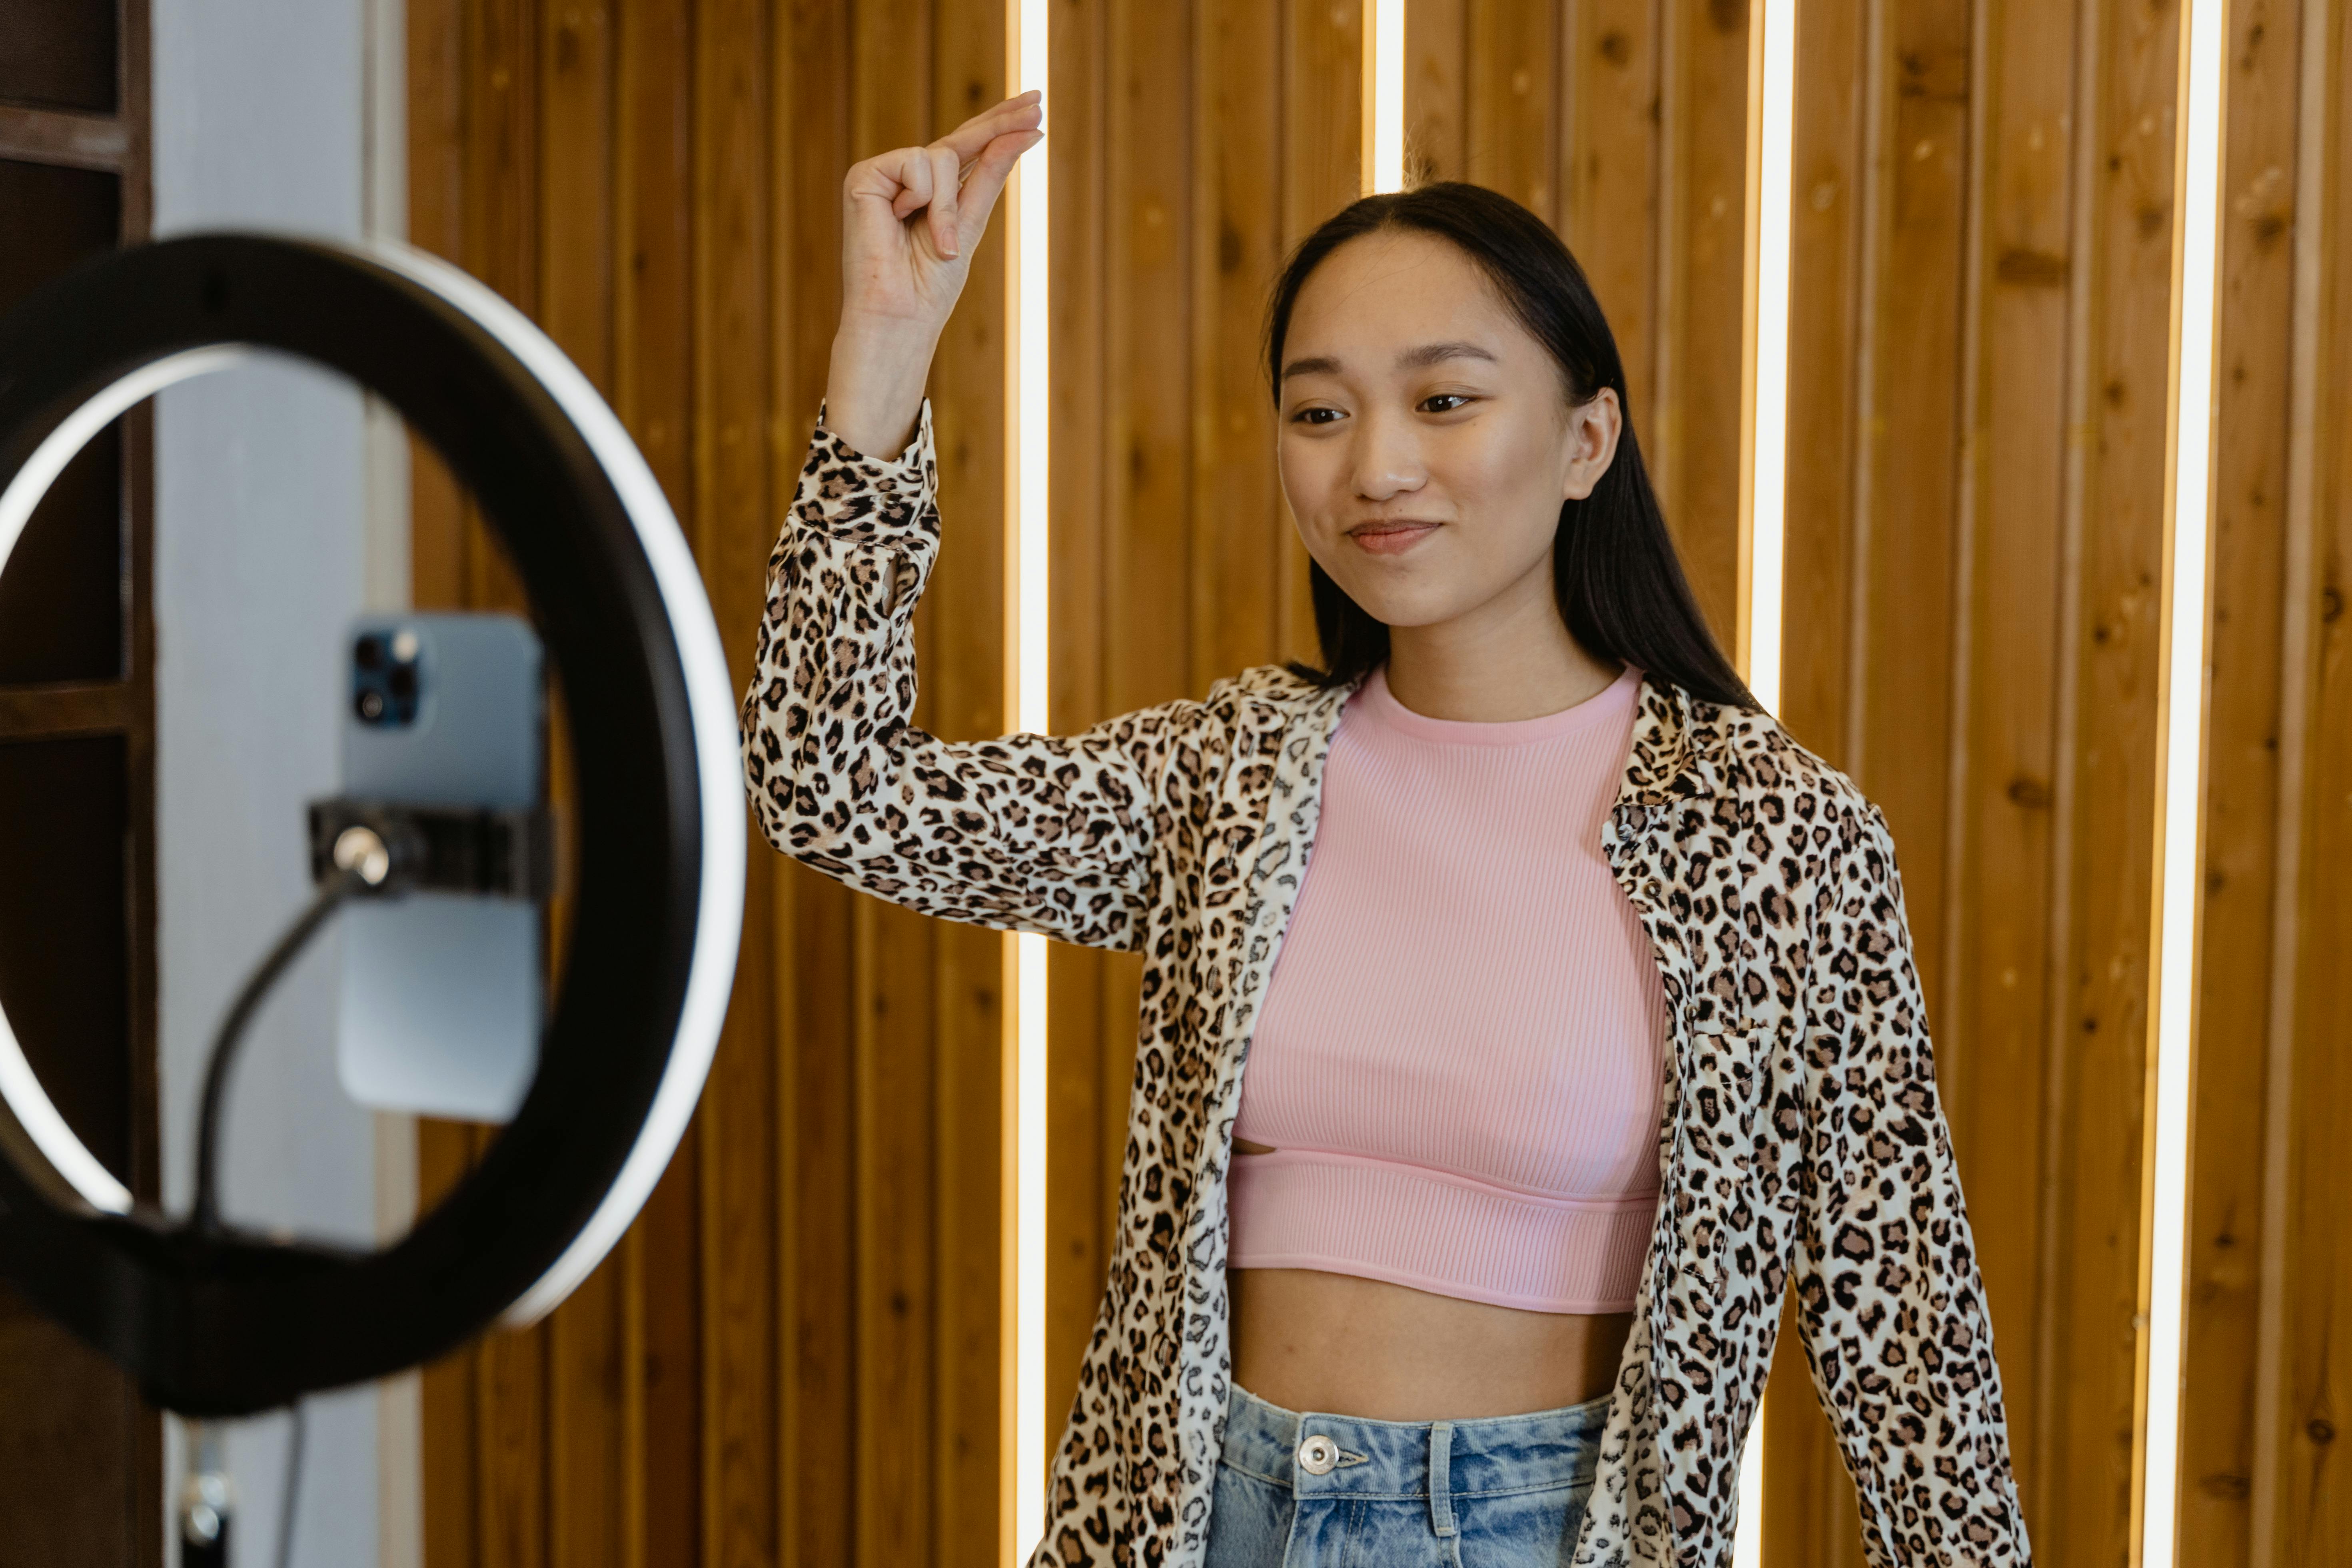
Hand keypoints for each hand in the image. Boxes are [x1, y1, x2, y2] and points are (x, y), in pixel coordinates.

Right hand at [824, 91, 1042, 457]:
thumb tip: (1029, 131)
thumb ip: (991, 174)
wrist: (900, 316)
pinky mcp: (864, 177)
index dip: (1001, 124)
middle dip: (1000, 121)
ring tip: (938, 245)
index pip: (970, 148)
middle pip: (961, 137)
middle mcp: (910, 177)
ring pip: (942, 154)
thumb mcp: (972, 222)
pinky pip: (915, 163)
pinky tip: (901, 222)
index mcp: (935, 191)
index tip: (1036, 107)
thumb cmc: (931, 285)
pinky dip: (922, 198)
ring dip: (948, 206)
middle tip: (1039, 101)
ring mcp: (886, 175)